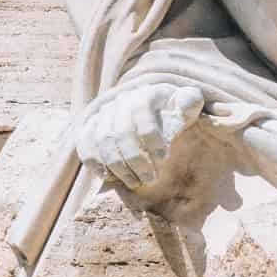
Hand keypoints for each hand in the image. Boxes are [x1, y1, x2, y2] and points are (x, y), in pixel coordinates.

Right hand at [75, 84, 205, 189]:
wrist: (146, 109)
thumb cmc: (172, 112)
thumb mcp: (185, 106)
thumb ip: (189, 103)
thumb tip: (189, 100)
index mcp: (146, 93)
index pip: (141, 111)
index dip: (151, 137)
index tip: (164, 157)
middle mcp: (119, 101)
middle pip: (119, 132)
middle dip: (136, 160)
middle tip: (150, 179)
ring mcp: (101, 115)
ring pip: (102, 143)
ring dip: (119, 167)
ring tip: (136, 183)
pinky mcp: (88, 130)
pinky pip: (87, 148)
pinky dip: (98, 165)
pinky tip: (114, 179)